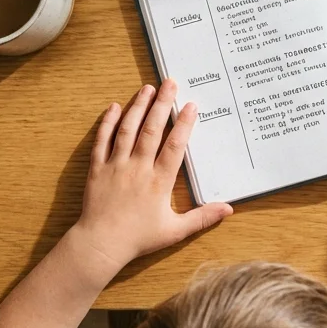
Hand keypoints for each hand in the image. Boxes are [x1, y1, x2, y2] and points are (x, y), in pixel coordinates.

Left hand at [69, 80, 232, 271]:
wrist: (100, 244)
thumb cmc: (138, 238)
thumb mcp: (175, 231)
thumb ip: (202, 218)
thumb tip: (229, 209)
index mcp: (159, 181)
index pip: (174, 146)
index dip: (184, 124)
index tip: (191, 105)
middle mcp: (138, 167)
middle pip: (152, 129)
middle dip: (162, 104)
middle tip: (170, 83)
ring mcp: (116, 165)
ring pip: (128, 129)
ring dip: (138, 106)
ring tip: (147, 88)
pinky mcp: (97, 168)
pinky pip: (102, 140)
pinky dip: (107, 122)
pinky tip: (114, 107)